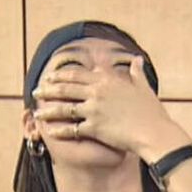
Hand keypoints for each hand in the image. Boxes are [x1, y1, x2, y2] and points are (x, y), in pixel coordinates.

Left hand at [32, 57, 175, 156]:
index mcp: (107, 80)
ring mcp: (94, 109)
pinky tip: (49, 131)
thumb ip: (136, 73)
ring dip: (48, 109)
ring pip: (64, 107)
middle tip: (36, 91)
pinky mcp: (94, 128)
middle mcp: (97, 92)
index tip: (50, 76)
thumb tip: (137, 59)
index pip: (78, 74)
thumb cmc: (152, 112)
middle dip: (48, 89)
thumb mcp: (144, 88)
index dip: (61, 75)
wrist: (155, 132)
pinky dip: (59, 130)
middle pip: (66, 88)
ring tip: (37, 111)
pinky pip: (71, 129)